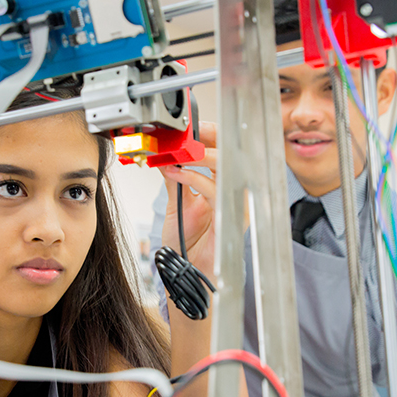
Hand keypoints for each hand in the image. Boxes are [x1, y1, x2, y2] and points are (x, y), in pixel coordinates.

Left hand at [157, 121, 217, 285]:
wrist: (184, 269)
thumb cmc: (185, 242)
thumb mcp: (175, 203)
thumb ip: (173, 179)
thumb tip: (165, 155)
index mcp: (218, 187)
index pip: (222, 153)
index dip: (212, 136)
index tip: (194, 127)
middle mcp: (229, 194)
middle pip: (231, 155)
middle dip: (211, 140)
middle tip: (190, 134)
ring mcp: (232, 205)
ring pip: (228, 169)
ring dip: (202, 157)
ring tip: (181, 154)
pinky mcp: (229, 218)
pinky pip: (217, 191)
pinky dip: (196, 179)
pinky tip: (178, 175)